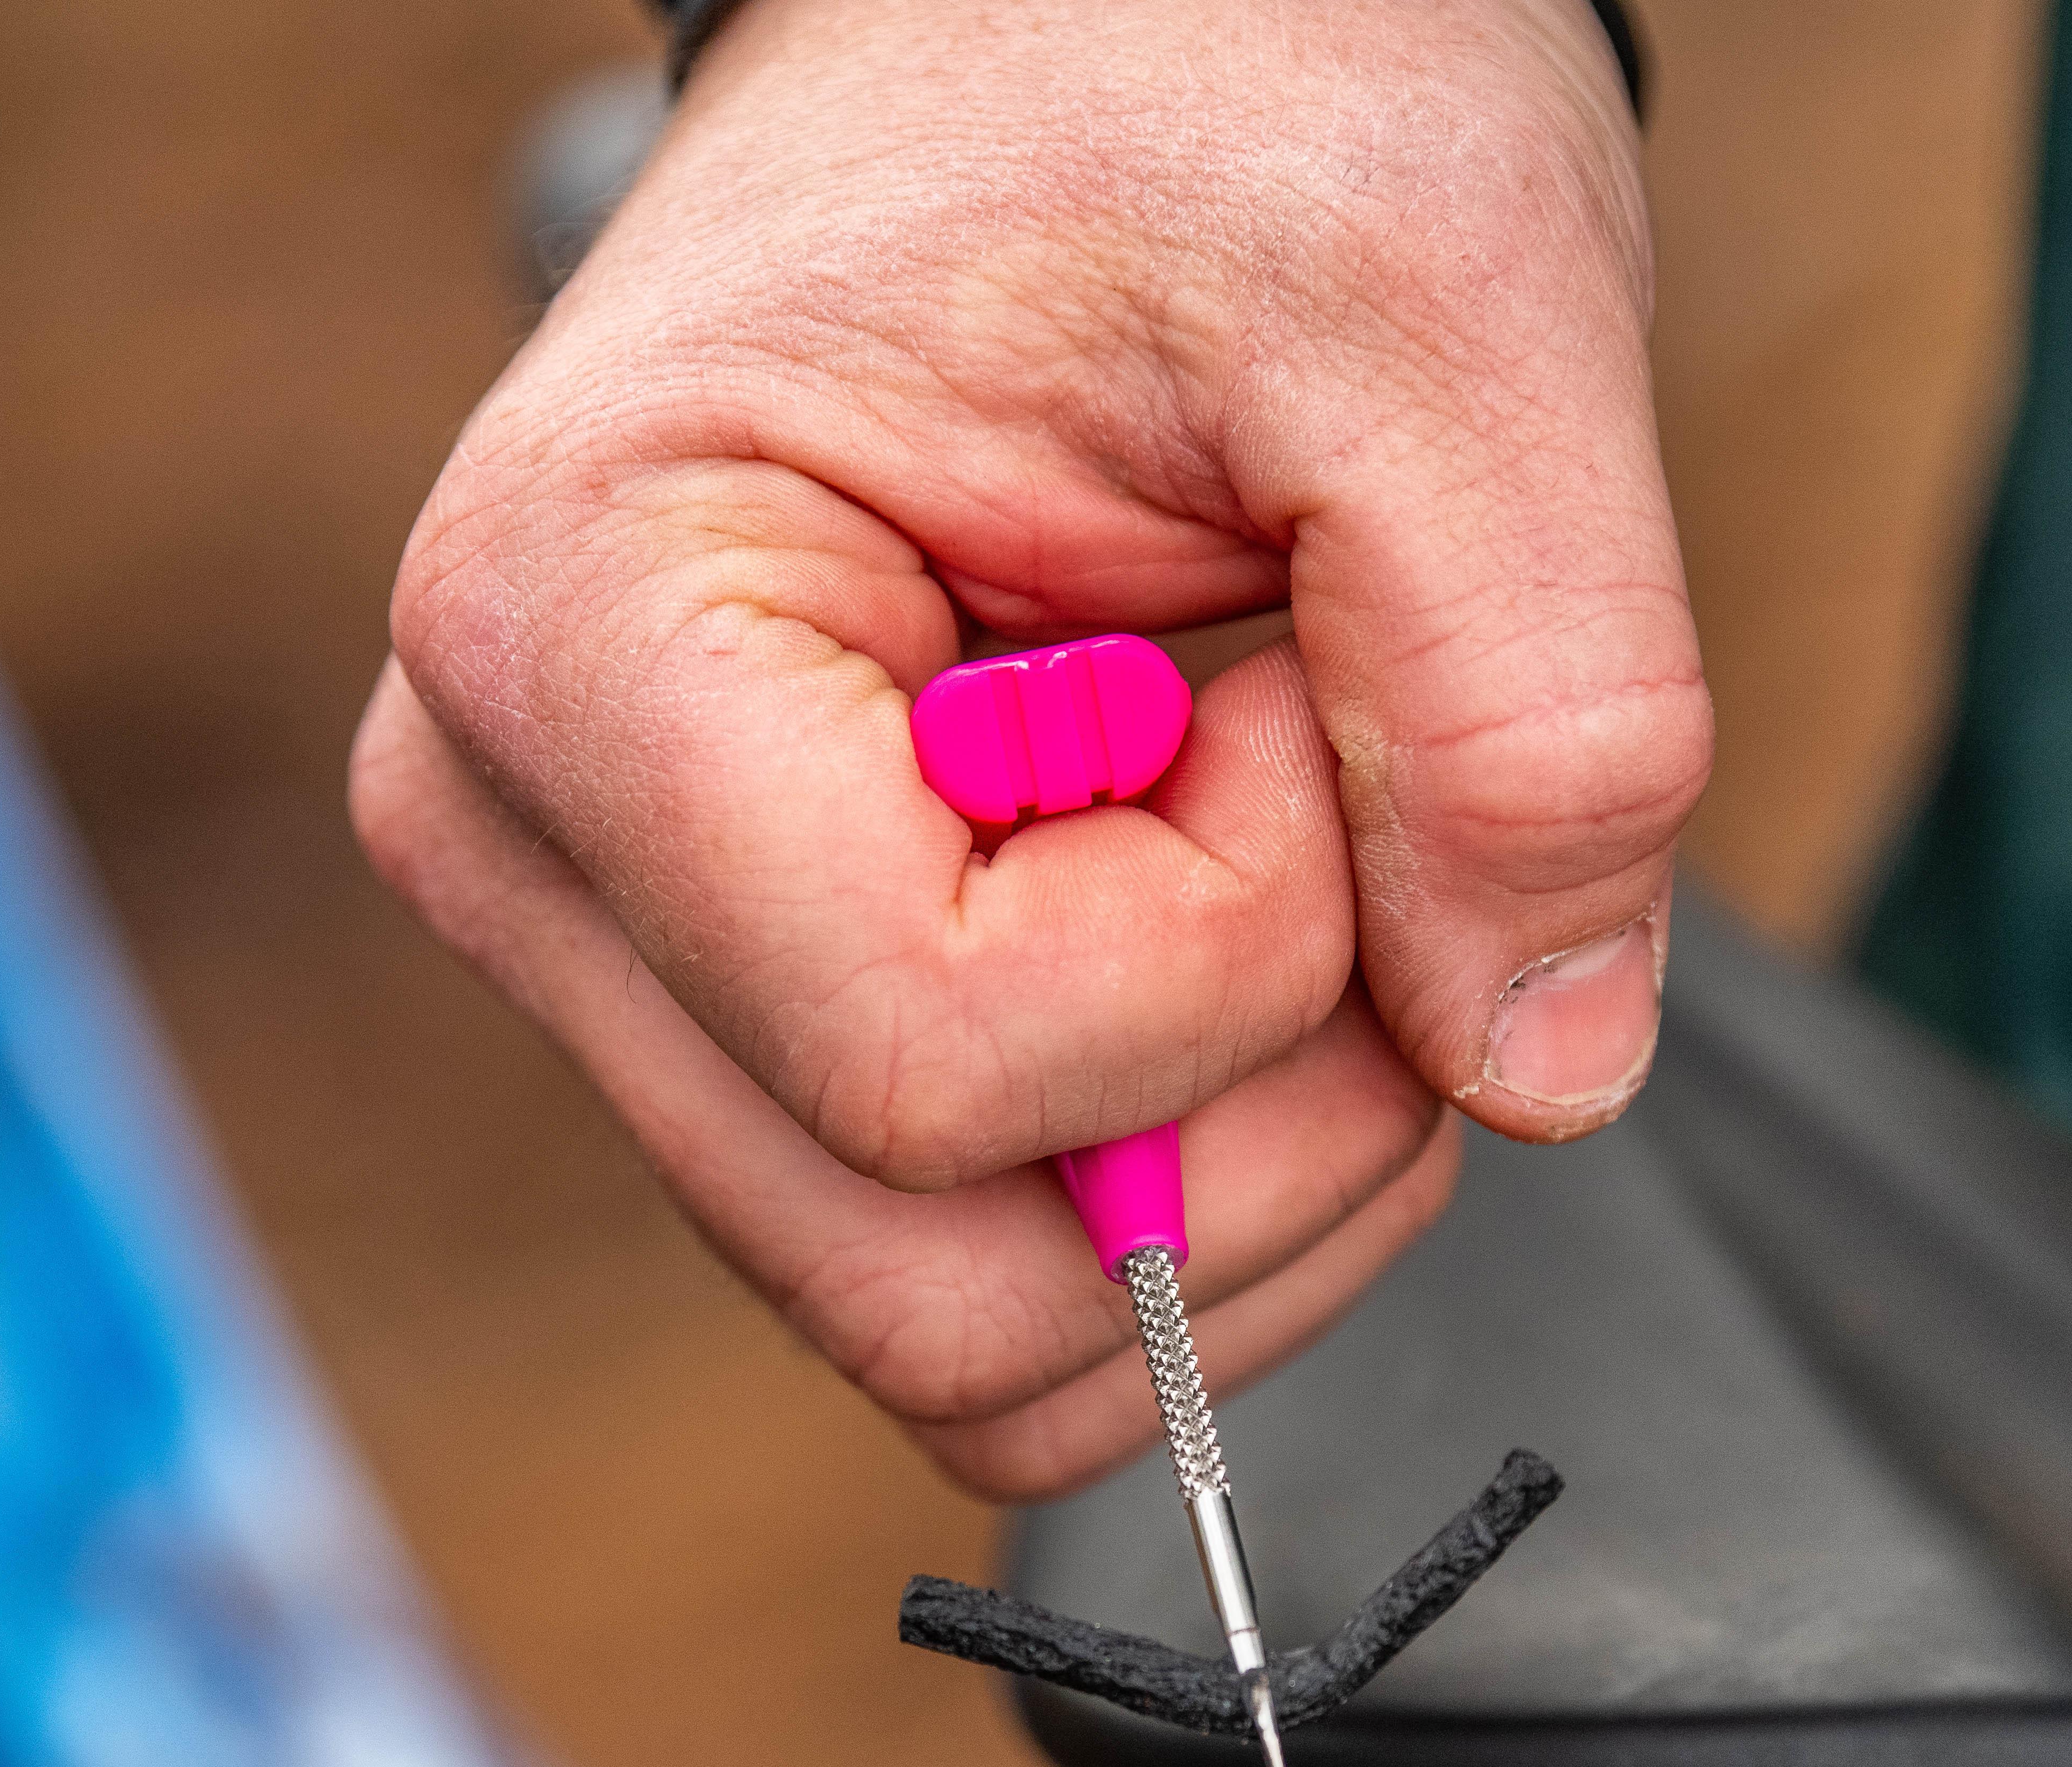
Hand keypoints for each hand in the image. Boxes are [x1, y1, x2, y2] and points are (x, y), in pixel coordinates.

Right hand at [352, 0, 1706, 1498]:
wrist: (1088, 20)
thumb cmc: (1200, 77)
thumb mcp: (1449, 314)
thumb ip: (1542, 711)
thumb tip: (1541, 1072)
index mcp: (583, 640)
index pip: (926, 1061)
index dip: (1234, 952)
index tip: (1295, 686)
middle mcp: (529, 850)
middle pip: (923, 1288)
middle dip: (1243, 1124)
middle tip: (1330, 802)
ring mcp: (619, 963)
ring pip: (959, 1331)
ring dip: (1231, 1163)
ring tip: (1272, 827)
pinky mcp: (739, 1024)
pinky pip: (977, 1268)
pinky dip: (1186, 1158)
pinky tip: (1213, 896)